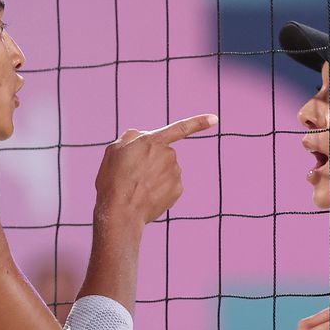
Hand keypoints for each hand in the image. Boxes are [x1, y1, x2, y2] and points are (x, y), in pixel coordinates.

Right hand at [94, 114, 216, 224]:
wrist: (121, 211)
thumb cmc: (114, 179)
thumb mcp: (114, 149)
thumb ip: (131, 137)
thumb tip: (142, 136)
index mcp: (153, 141)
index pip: (180, 128)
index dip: (199, 122)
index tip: (215, 119)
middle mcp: (169, 154)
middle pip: (162, 154)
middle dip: (151, 161)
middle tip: (133, 174)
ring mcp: (175, 173)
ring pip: (165, 171)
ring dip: (154, 176)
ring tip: (137, 187)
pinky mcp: (178, 190)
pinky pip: (169, 186)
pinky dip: (159, 190)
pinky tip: (146, 196)